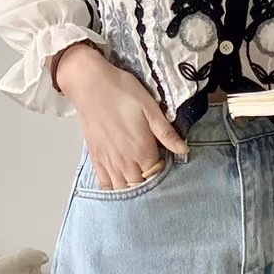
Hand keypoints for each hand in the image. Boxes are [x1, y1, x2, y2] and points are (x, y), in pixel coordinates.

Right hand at [53, 43, 188, 189]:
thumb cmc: (122, 92)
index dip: (163, 172)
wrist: (90, 84)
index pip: (157, 174)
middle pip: (140, 186)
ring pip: (122, 189)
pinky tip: (120, 185)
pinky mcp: (95, 157)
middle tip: (153, 172)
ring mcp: (108, 161)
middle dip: (149, 183)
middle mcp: (124, 161)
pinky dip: (113, 188)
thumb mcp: (151, 109)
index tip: (165, 163)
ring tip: (138, 180)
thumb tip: (184, 150)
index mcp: (142, 151)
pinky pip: (104, 183)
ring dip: (132, 189)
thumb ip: (167, 134)